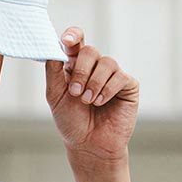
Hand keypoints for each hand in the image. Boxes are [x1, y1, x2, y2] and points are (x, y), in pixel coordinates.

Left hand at [47, 27, 138, 160]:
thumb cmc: (71, 122)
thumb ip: (53, 72)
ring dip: (94, 83)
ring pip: (106, 62)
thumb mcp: (55, 97)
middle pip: (90, 51)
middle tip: (76, 93)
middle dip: (82, 71)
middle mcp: (95, 67)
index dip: (73, 35)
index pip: (76, 41)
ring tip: (88, 102)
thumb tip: (54, 48)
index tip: (67, 41)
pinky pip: (120, 77)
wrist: (89, 146)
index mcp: (76, 66)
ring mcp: (112, 75)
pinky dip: (108, 89)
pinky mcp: (127, 85)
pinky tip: (101, 102)